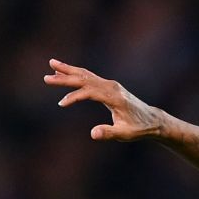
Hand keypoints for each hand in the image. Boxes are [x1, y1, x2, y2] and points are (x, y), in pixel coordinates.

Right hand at [44, 59, 167, 140]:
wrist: (152, 120)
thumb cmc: (138, 128)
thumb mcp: (125, 134)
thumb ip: (109, 133)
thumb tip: (93, 134)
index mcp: (114, 97)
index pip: (89, 92)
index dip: (74, 97)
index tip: (61, 103)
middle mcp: (111, 87)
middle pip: (85, 78)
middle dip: (65, 77)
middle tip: (46, 77)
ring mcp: (110, 85)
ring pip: (86, 74)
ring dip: (68, 70)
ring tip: (52, 64)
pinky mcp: (109, 86)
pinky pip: (90, 78)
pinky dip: (77, 74)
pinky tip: (66, 73)